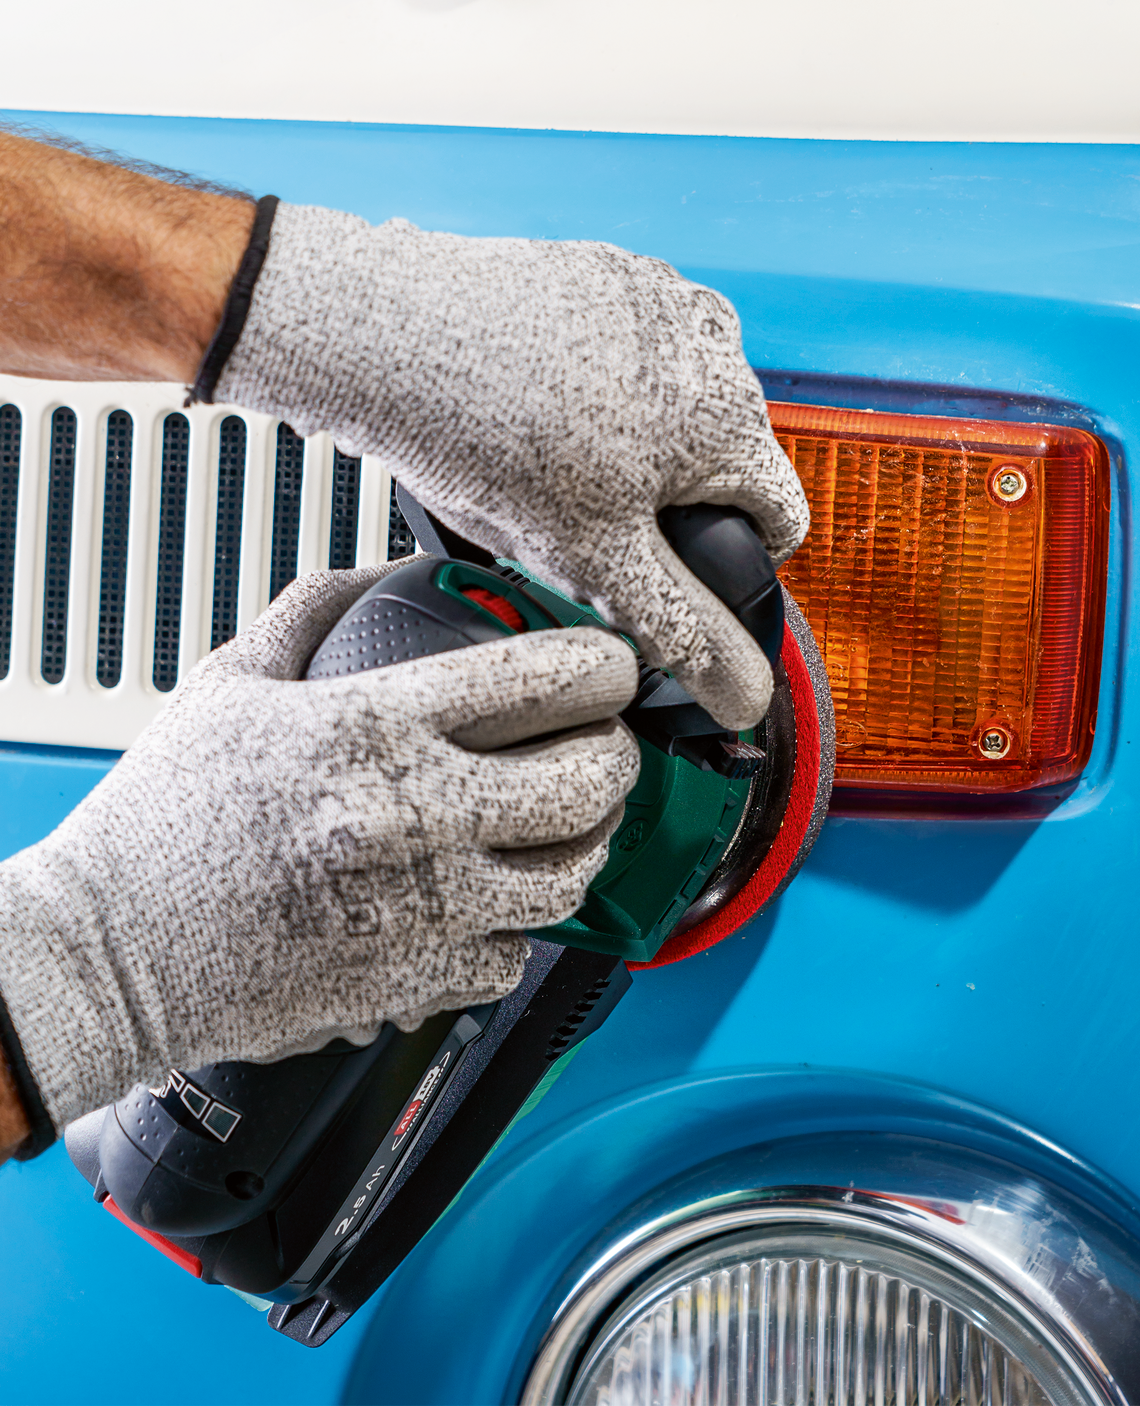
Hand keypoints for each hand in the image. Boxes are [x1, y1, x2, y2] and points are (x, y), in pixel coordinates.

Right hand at [0, 566, 637, 1133]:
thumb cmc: (163, 816)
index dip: (604, 664)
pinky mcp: (413, 983)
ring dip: (587, 838)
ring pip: (571, 873)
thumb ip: (322, 608)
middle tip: (605, 742)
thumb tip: (397, 570)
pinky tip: (490, 895)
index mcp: (372, 727)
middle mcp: (412, 817)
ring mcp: (420, 909)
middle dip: (617, 751)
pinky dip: (516, 925)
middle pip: (587, 778)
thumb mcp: (234, 679)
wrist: (109, 952)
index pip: (542, 678)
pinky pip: (514, 955)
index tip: (613, 666)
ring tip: (570, 817)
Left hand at [216, 209, 809, 729]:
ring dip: (632, 440)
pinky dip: (593, 381)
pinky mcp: (606, 271)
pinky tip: (531, 405)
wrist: (396, 335)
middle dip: (668, 498)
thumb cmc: (491, 436)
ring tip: (548, 460)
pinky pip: (627, 348)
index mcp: (733, 418)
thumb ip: (683, 631)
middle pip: (722, 459)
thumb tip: (743, 694)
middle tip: (585, 518)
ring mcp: (661, 298)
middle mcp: (716, 345)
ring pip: (673, 404)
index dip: (725, 565)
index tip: (665, 573)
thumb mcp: (597, 561)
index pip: (781, 519)